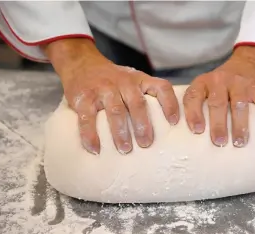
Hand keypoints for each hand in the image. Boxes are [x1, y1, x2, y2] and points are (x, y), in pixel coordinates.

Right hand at [42, 38, 178, 154]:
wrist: (81, 63)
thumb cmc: (113, 80)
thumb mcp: (132, 81)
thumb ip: (144, 97)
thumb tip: (163, 130)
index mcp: (140, 80)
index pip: (161, 87)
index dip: (169, 104)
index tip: (174, 122)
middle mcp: (124, 82)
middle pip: (137, 103)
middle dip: (143, 125)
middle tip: (146, 144)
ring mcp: (103, 89)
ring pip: (115, 111)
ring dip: (121, 132)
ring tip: (125, 149)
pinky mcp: (83, 97)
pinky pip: (88, 118)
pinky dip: (91, 135)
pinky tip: (95, 149)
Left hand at [183, 46, 254, 146]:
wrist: (247, 63)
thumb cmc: (220, 86)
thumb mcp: (204, 88)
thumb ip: (197, 105)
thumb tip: (193, 136)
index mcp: (203, 83)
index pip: (194, 96)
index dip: (193, 113)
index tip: (197, 131)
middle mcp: (220, 81)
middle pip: (218, 103)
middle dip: (218, 124)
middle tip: (219, 142)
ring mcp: (241, 83)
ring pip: (240, 105)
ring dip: (240, 125)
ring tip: (240, 142)